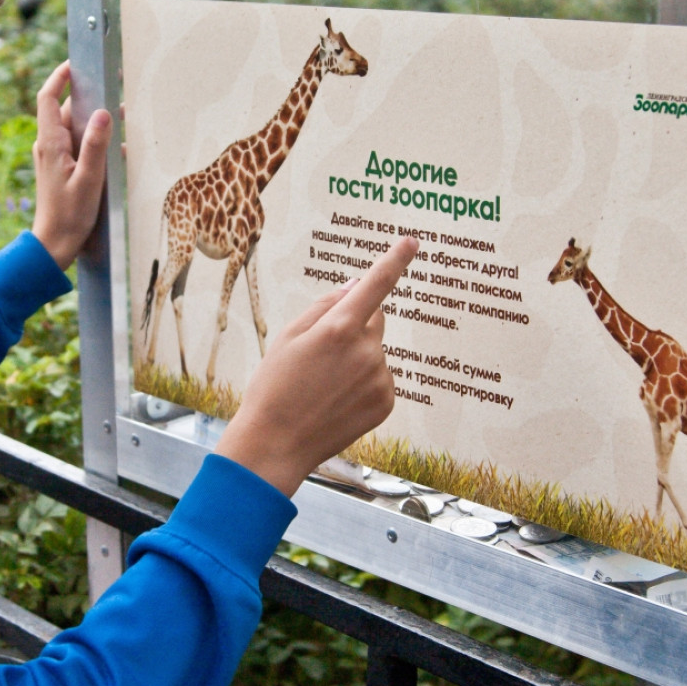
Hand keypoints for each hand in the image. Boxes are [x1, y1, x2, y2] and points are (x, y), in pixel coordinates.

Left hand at [31, 61, 112, 268]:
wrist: (54, 245)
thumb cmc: (70, 216)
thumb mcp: (89, 180)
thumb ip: (96, 145)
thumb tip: (105, 112)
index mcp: (51, 143)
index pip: (48, 98)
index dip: (60, 76)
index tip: (76, 62)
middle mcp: (48, 146)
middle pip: (66, 109)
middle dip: (88, 95)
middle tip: (113, 84)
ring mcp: (53, 157)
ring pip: (73, 127)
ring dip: (94, 119)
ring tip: (121, 114)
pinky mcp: (61, 168)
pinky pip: (77, 144)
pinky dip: (93, 139)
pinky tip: (115, 147)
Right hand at [214, 237, 418, 496]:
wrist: (276, 443)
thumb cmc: (274, 386)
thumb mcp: (287, 336)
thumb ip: (325, 305)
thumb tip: (356, 286)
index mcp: (339, 328)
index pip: (375, 284)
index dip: (395, 260)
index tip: (412, 241)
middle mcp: (367, 350)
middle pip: (374, 320)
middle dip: (355, 326)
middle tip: (322, 353)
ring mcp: (379, 378)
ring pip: (375, 352)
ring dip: (357, 358)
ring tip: (323, 385)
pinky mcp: (386, 401)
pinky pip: (380, 378)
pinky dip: (363, 383)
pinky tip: (337, 400)